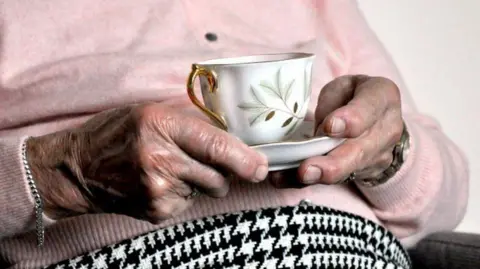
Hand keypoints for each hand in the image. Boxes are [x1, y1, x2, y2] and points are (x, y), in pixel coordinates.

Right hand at [26, 104, 267, 222]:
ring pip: (207, 190)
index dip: (244, 159)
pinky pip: (189, 204)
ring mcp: (157, 190)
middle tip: (197, 160)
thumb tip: (236, 144)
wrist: (77, 168)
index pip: (215, 145)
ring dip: (199, 182)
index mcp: (160, 125)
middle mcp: (160, 159)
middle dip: (221, 171)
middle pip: (219, 176)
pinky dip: (182, 194)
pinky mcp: (156, 211)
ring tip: (168, 169)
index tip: (262, 167)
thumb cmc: (117, 133)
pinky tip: (158, 184)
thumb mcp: (151, 113)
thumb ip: (192, 126)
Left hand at [270, 75, 402, 186]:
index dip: (351, 119)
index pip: (370, 107)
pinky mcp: (363, 172)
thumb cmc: (355, 96)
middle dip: (333, 163)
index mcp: (382, 97)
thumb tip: (319, 132)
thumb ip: (332, 104)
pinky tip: (287, 180)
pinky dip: (310, 182)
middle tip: (307, 169)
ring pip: (349, 170)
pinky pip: (336, 179)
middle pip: (359, 150)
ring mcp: (378, 155)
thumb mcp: (343, 87)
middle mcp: (386, 130)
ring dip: (322, 176)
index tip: (330, 127)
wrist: (381, 118)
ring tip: (299, 177)